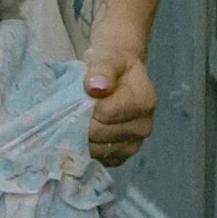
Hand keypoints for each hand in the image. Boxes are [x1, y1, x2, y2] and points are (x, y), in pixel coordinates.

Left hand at [82, 50, 156, 168]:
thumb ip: (102, 69)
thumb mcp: (107, 58)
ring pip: (99, 150)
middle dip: (81, 122)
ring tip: (74, 120)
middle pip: (101, 134)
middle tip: (71, 110)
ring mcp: (135, 144)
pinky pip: (100, 160)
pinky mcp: (123, 156)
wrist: (119, 74)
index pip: (105, 113)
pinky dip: (87, 149)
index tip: (80, 96)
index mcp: (145, 100)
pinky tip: (82, 134)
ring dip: (82, 138)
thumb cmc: (112, 64)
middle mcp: (144, 126)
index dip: (86, 106)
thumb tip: (96, 87)